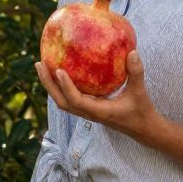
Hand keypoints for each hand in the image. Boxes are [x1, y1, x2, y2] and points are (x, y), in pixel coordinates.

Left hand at [36, 49, 158, 140]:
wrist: (143, 129)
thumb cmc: (141, 111)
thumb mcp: (140, 92)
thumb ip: (136, 73)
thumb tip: (132, 52)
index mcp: (98, 112)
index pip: (76, 101)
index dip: (66, 87)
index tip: (58, 70)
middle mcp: (88, 113)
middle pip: (61, 101)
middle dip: (48, 84)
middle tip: (39, 64)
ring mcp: (87, 112)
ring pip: (62, 101)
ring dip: (50, 85)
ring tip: (42, 66)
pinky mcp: (88, 109)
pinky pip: (69, 98)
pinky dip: (60, 86)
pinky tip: (59, 71)